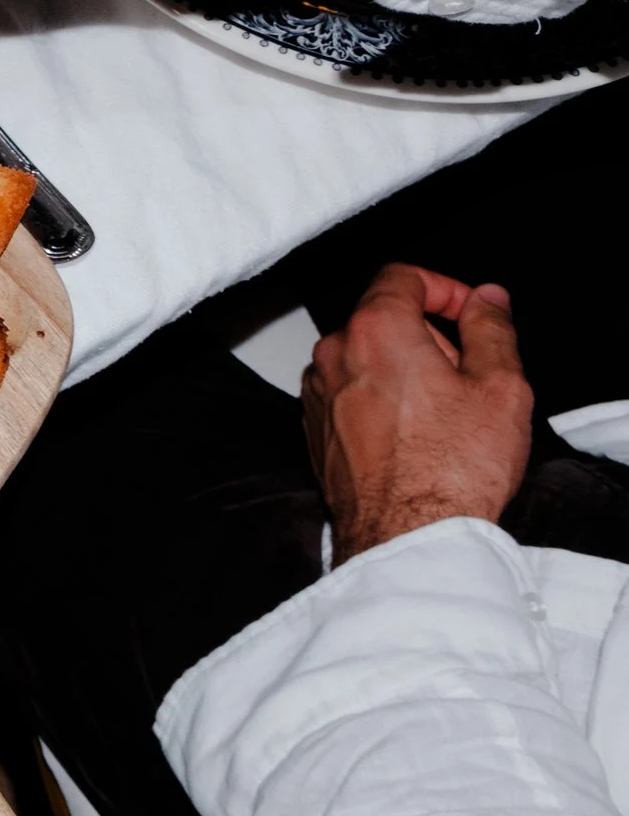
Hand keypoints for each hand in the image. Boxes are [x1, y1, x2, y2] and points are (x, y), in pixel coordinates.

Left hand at [301, 264, 531, 561]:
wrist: (407, 538)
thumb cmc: (450, 469)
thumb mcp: (500, 386)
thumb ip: (491, 328)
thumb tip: (486, 300)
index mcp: (375, 329)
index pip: (402, 277)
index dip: (443, 288)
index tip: (469, 315)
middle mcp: (334, 355)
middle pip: (383, 319)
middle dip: (429, 337)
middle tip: (468, 378)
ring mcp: (318, 394)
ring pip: (365, 360)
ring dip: (403, 372)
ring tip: (443, 417)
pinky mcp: (315, 431)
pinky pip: (350, 397)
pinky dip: (380, 403)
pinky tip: (414, 440)